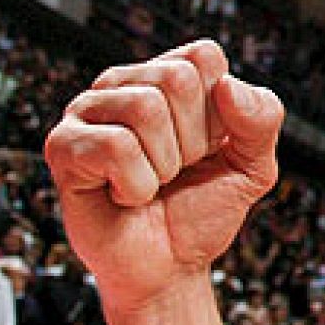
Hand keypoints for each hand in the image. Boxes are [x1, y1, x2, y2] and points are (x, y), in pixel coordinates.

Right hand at [44, 40, 283, 314]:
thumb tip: (227, 85)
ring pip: (146, 109)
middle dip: (193, 141)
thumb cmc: (202, 209)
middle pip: (177, 80)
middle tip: (176, 170)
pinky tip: (124, 195)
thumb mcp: (253, 164)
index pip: (204, 57)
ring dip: (164, 165)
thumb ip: (261, 117)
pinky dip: (136, 185)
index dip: (219, 113)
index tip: (208, 147)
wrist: (169, 267)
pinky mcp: (63, 146)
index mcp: (167, 75)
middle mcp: (123, 83)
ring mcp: (87, 111)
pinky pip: (115, 147)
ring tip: (152, 182)